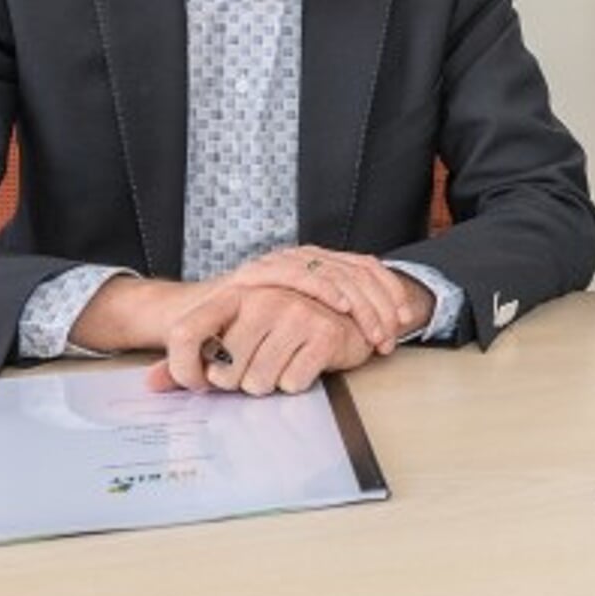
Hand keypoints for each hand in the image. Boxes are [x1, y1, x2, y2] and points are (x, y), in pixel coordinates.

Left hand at [147, 282, 375, 394]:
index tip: (198, 381)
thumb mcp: (233, 331)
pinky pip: (291, 383)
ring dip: (267, 384)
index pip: (184, 334)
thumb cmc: (280, 326)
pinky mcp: (324, 336)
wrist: (342, 311)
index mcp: (234, 294)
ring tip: (280, 363)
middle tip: (253, 366)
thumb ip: (190, 357)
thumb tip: (152, 384)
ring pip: (258, 383)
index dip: (184, 369)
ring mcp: (296, 315)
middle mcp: (263, 300)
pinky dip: (294, 382)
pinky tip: (302, 363)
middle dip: (236, 383)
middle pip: (223, 373)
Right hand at [219, 246, 433, 353]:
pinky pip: (299, 274)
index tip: (405, 318)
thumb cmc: (246, 332)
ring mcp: (279, 263)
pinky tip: (341, 305)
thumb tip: (381, 330)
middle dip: (380, 305)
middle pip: (356, 270)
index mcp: (315, 265)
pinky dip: (324, 286)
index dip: (389, 291)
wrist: (189, 323)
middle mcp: (300, 258)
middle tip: (389, 337)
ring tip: (374, 331)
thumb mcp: (297, 324)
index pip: (365, 267)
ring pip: (335, 272)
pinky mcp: (257, 273)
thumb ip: (329, 320)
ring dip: (360, 303)